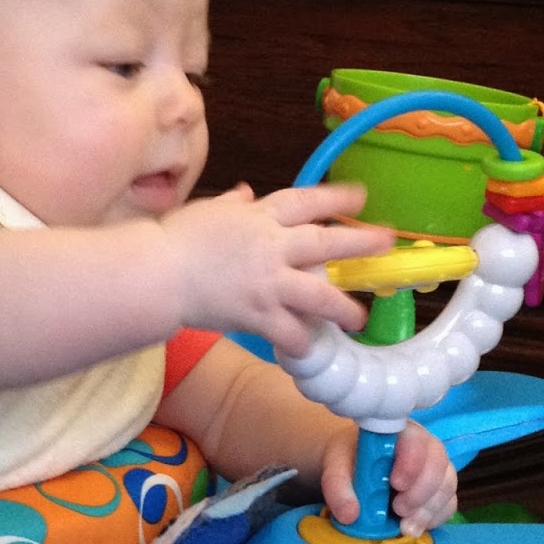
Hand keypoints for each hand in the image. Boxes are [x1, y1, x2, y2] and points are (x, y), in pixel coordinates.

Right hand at [158, 182, 393, 356]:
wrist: (156, 274)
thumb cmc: (174, 240)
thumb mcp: (207, 212)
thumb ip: (233, 204)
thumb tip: (245, 193)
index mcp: (259, 217)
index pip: (306, 200)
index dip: (337, 197)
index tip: (361, 197)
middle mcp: (271, 246)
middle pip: (326, 242)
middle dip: (361, 243)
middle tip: (388, 244)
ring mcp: (267, 281)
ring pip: (320, 295)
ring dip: (344, 308)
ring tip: (360, 318)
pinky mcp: (257, 314)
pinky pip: (290, 332)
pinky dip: (301, 343)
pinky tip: (309, 350)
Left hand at [320, 420, 457, 534]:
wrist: (354, 467)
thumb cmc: (349, 460)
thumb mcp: (335, 468)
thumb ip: (338, 487)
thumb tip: (350, 514)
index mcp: (398, 433)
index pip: (416, 440)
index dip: (411, 463)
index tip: (395, 484)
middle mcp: (423, 447)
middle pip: (438, 464)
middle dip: (421, 492)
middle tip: (398, 510)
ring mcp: (435, 469)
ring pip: (447, 485)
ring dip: (428, 509)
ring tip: (405, 526)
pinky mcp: (439, 490)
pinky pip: (449, 504)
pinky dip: (435, 518)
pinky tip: (414, 527)